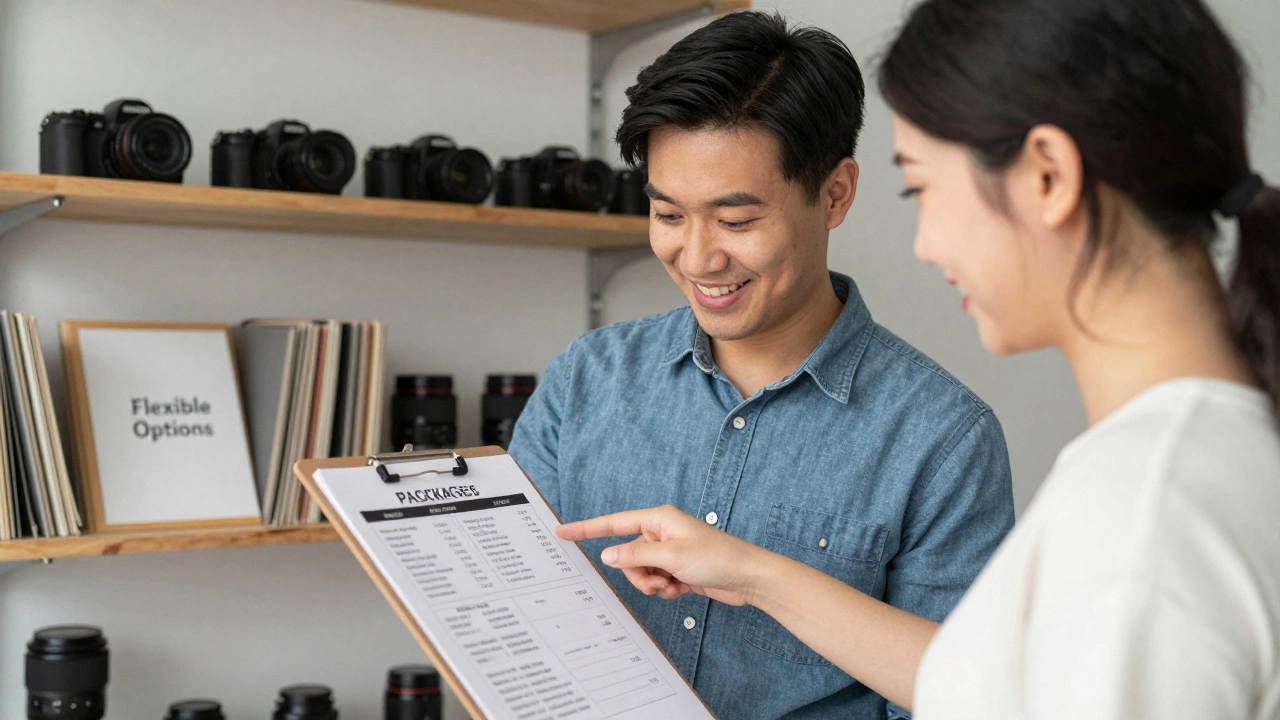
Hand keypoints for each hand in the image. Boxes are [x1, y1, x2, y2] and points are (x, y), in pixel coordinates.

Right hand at [556, 505, 767, 605]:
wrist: (747, 577)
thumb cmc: (717, 557)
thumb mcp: (671, 556)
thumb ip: (635, 555)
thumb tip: (609, 555)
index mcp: (658, 519)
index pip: (614, 523)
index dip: (587, 528)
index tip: (563, 532)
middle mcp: (661, 533)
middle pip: (627, 556)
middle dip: (639, 573)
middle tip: (659, 578)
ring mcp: (668, 553)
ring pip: (640, 573)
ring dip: (653, 584)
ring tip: (674, 584)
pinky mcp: (676, 569)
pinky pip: (655, 583)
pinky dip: (665, 589)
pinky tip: (684, 587)